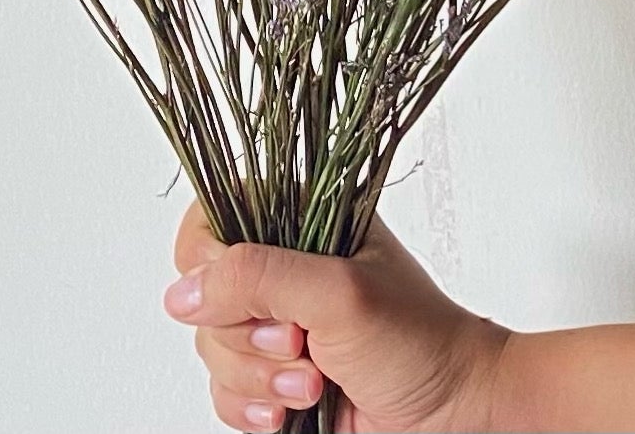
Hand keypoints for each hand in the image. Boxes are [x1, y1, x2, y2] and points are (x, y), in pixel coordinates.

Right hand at [162, 199, 510, 432]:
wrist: (453, 413)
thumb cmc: (416, 339)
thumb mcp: (337, 294)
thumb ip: (258, 279)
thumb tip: (182, 294)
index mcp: (297, 221)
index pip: (210, 222)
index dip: (209, 265)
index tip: (242, 297)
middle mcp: (281, 270)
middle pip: (204, 297)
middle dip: (246, 336)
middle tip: (298, 344)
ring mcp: (276, 326)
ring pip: (212, 350)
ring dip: (256, 377)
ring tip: (312, 382)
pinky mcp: (274, 377)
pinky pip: (225, 392)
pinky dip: (250, 407)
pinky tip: (288, 413)